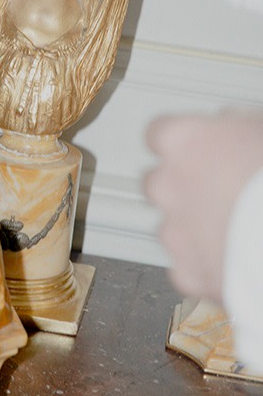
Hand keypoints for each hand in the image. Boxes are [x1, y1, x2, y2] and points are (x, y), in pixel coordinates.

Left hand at [145, 110, 262, 302]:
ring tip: (237, 229)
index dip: (182, 143)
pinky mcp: (189, 273)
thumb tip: (230, 123)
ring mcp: (174, 232)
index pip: (160, 133)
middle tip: (221, 191)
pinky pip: (188, 267)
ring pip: (171, 227)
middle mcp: (167, 185)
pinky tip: (237, 259)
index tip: (198, 148)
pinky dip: (207, 265)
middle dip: (181, 187)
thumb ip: (236, 123)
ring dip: (194, 227)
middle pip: (157, 182)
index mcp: (184, 141)